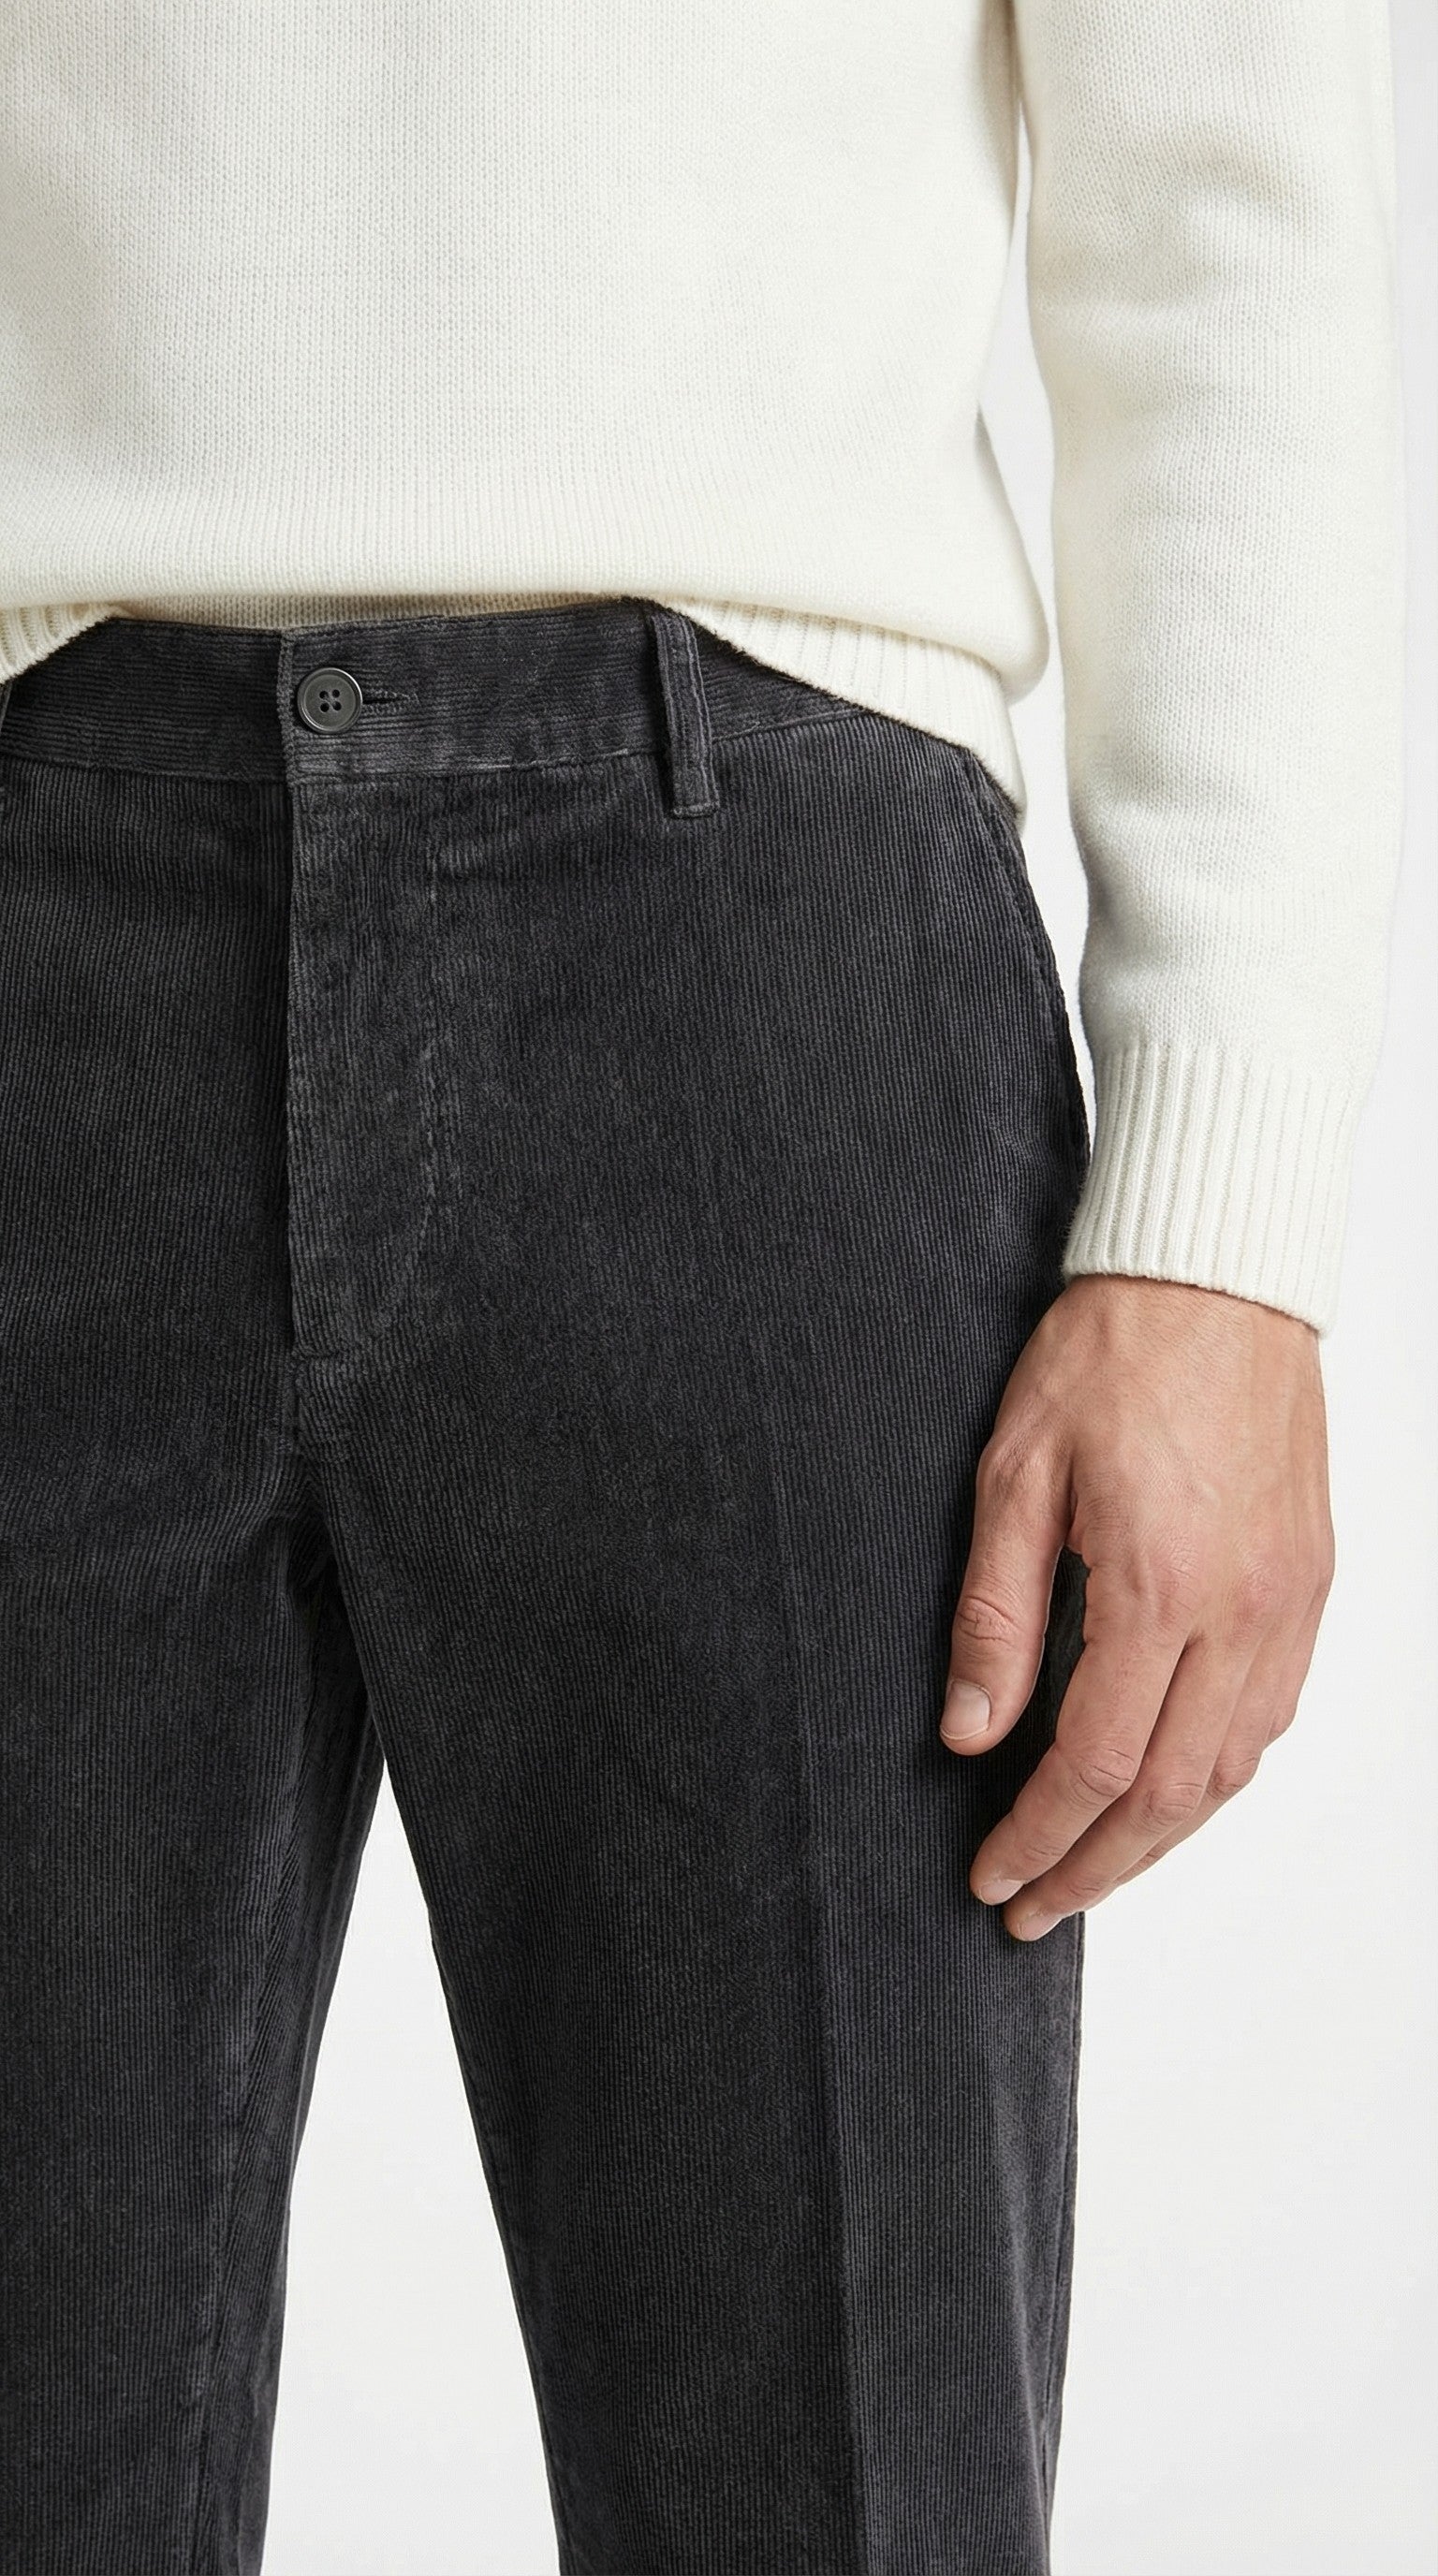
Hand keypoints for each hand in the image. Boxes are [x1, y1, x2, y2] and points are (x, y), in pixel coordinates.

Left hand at [938, 1274, 1333, 1939]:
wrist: (1217, 1278)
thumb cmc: (1111, 1352)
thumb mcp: (1013, 1472)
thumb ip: (994, 1612)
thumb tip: (971, 1731)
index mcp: (1156, 1586)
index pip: (1094, 1762)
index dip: (1040, 1835)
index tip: (994, 1878)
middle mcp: (1240, 1610)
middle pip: (1171, 1794)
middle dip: (1097, 1867)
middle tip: (1034, 1909)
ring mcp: (1288, 1601)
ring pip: (1233, 1767)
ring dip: (1163, 1837)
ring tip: (1094, 1868)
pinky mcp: (1311, 1581)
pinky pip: (1272, 1715)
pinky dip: (1217, 1773)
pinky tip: (1171, 1786)